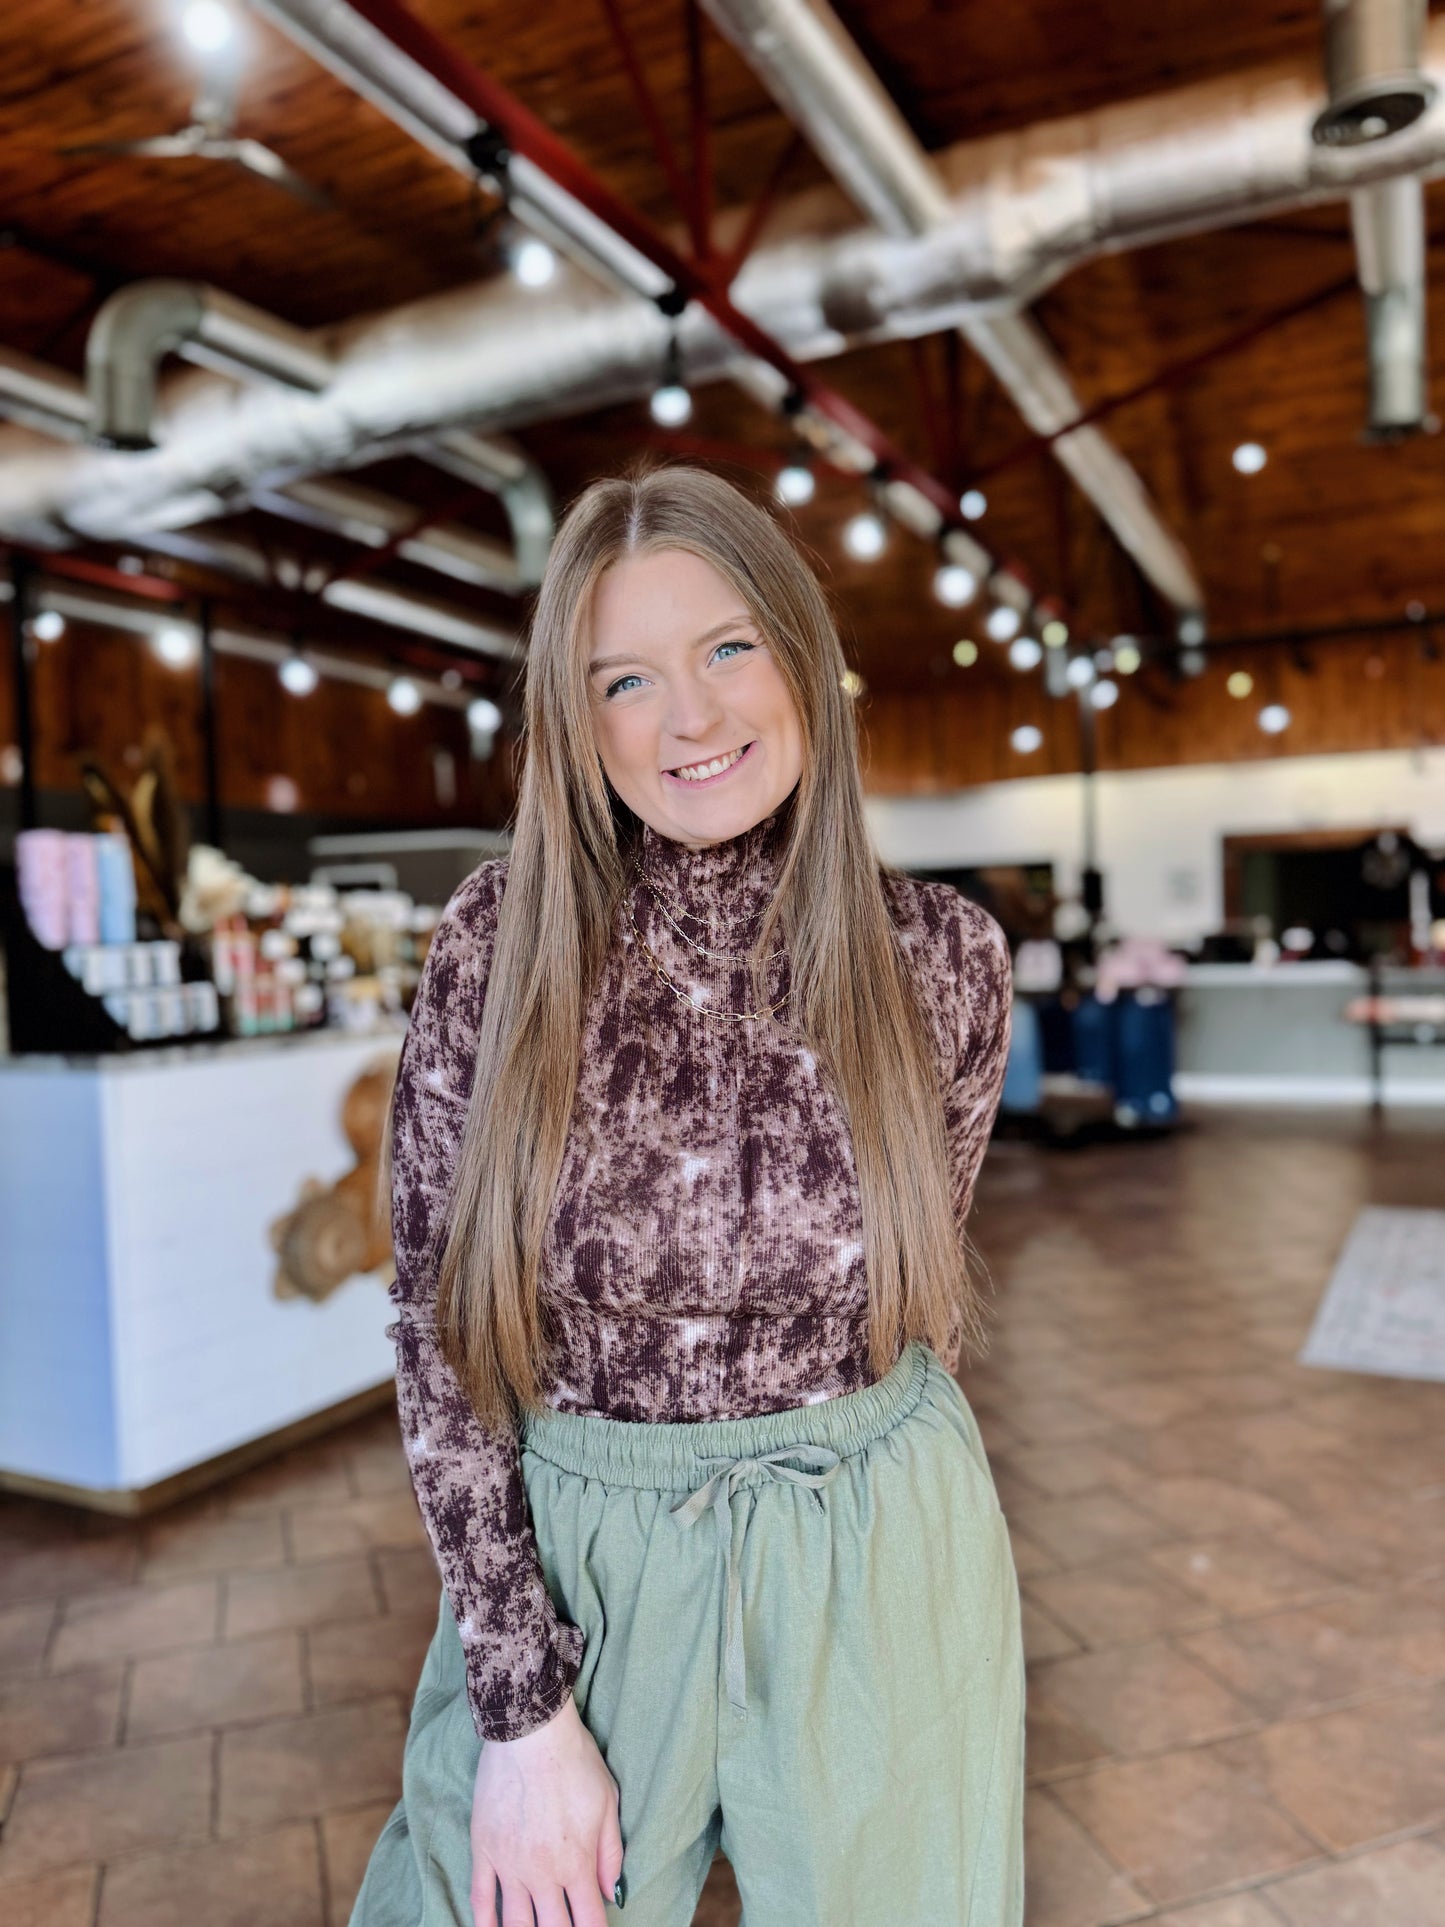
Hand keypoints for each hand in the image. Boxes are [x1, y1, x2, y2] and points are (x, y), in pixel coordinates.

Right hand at [471, 1693, 623, 1926]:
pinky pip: (480, 1898)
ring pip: (516, 1922)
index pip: (589, 1920)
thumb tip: (612, 1892)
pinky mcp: (483, 1849)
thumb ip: (611, 1853)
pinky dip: (485, 1923)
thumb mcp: (608, 1802)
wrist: (531, 1732)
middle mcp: (543, 1873)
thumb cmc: (575, 1761)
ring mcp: (509, 1864)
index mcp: (577, 1862)